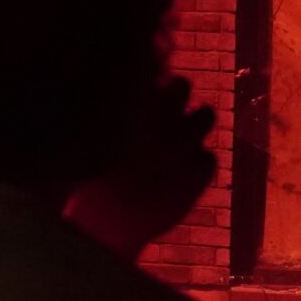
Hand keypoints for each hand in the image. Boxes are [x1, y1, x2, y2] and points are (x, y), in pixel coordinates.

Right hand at [65, 77, 214, 260]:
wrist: (106, 226)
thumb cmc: (93, 181)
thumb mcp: (97, 138)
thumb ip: (120, 111)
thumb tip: (139, 91)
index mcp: (134, 101)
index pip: (153, 73)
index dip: (153, 83)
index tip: (147, 96)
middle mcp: (161, 115)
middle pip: (183, 85)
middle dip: (176, 95)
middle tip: (165, 113)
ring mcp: (184, 142)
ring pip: (206, 115)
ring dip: (195, 123)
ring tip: (178, 141)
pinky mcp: (198, 173)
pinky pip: (208, 158)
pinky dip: (197, 164)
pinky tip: (177, 176)